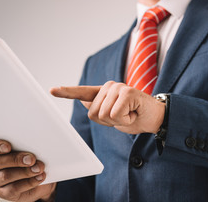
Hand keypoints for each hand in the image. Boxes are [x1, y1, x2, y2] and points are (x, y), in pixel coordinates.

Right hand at [0, 140, 55, 201]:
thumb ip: (27, 144)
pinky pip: (14, 189)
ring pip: (6, 175)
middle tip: (31, 159)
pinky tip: (39, 177)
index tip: (8, 146)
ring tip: (39, 168)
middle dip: (16, 159)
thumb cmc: (33, 157)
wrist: (41, 175)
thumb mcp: (31, 148)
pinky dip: (29, 182)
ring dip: (25, 171)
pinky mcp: (5, 192)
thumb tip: (36, 142)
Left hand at [50, 81, 164, 133]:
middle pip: (93, 113)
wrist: (155, 118)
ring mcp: (118, 87)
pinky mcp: (127, 92)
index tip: (52, 90)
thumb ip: (99, 108)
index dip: (66, 92)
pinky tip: (134, 113)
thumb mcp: (113, 117)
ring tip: (129, 114)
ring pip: (104, 114)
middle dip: (108, 122)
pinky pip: (116, 114)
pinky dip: (125, 120)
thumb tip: (84, 100)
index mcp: (103, 93)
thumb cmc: (134, 117)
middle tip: (124, 116)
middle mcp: (109, 87)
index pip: (82, 92)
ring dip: (118, 121)